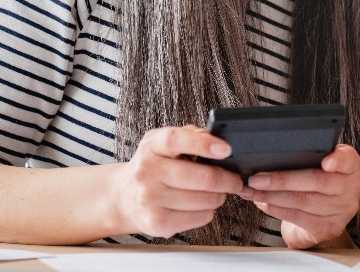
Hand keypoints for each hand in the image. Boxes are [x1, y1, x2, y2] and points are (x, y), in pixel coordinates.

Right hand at [108, 125, 245, 237]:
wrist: (125, 197)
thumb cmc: (153, 167)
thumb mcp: (163, 143)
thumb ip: (190, 136)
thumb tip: (216, 140)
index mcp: (152, 146)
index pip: (176, 140)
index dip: (204, 144)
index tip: (225, 149)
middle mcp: (147, 172)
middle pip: (203, 178)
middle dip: (228, 180)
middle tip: (234, 180)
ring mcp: (150, 199)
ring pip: (206, 200)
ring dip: (218, 196)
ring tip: (213, 192)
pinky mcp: (157, 223)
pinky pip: (200, 217)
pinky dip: (207, 212)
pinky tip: (199, 206)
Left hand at [241, 143, 359, 248]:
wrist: (322, 217)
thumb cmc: (316, 185)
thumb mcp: (317, 165)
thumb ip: (305, 158)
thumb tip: (269, 156)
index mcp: (349, 166)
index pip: (347, 159)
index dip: (337, 160)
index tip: (326, 162)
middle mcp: (351, 188)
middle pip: (316, 181)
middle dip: (282, 179)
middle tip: (257, 178)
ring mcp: (342, 210)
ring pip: (303, 201)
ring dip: (272, 196)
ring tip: (253, 191)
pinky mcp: (329, 228)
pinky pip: (298, 217)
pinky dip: (276, 209)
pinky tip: (263, 203)